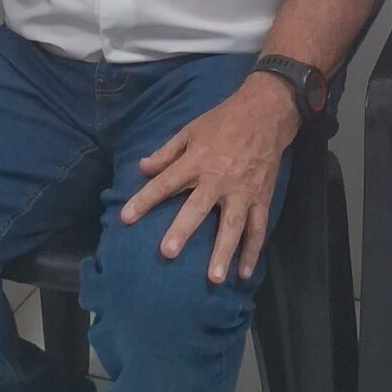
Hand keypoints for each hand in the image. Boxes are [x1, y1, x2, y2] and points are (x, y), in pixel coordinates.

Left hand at [120, 73, 297, 284]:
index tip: (125, 218)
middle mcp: (218, 179)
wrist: (266, 113)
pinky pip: (258, 228)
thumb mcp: (190, 129)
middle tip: (167, 253)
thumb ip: (166, 151)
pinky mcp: (261, 198)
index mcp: (196, 161)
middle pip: (197, 208)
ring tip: (214, 278)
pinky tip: (245, 274)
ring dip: (223, 252)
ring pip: (232, 225)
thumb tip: (142, 168)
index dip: (144, 200)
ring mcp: (242, 191)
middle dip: (182, 230)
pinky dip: (253, 252)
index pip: (165, 183)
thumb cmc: (223, 121)